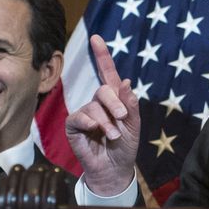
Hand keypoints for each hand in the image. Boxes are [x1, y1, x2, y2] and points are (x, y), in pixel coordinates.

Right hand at [64, 35, 140, 197]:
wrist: (115, 170)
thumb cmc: (125, 148)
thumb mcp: (134, 126)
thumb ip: (130, 105)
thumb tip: (125, 81)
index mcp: (114, 100)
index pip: (107, 73)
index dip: (102, 55)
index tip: (96, 37)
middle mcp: (98, 104)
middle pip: (103, 90)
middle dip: (114, 103)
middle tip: (122, 118)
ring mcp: (85, 114)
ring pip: (94, 106)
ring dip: (106, 121)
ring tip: (114, 136)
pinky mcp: (74, 126)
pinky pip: (79, 117)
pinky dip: (90, 123)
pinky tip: (95, 132)